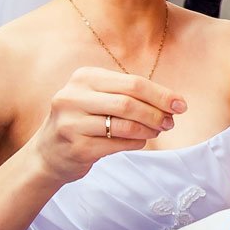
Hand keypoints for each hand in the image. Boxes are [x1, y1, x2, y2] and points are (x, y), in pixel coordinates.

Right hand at [32, 67, 185, 182]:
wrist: (48, 153)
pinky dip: (136, 142)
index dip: (161, 94)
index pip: (133, 83)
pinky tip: (141, 141)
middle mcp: (73, 96)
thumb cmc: (83, 120)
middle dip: (157, 113)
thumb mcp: (98, 97)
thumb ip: (130, 94)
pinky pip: (118, 144)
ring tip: (158, 131)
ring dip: (149, 129)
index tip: (181, 105)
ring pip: (125, 125)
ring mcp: (72, 123)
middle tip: (171, 122)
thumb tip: (173, 102)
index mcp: (84, 77)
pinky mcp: (76, 147)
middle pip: (129, 102)